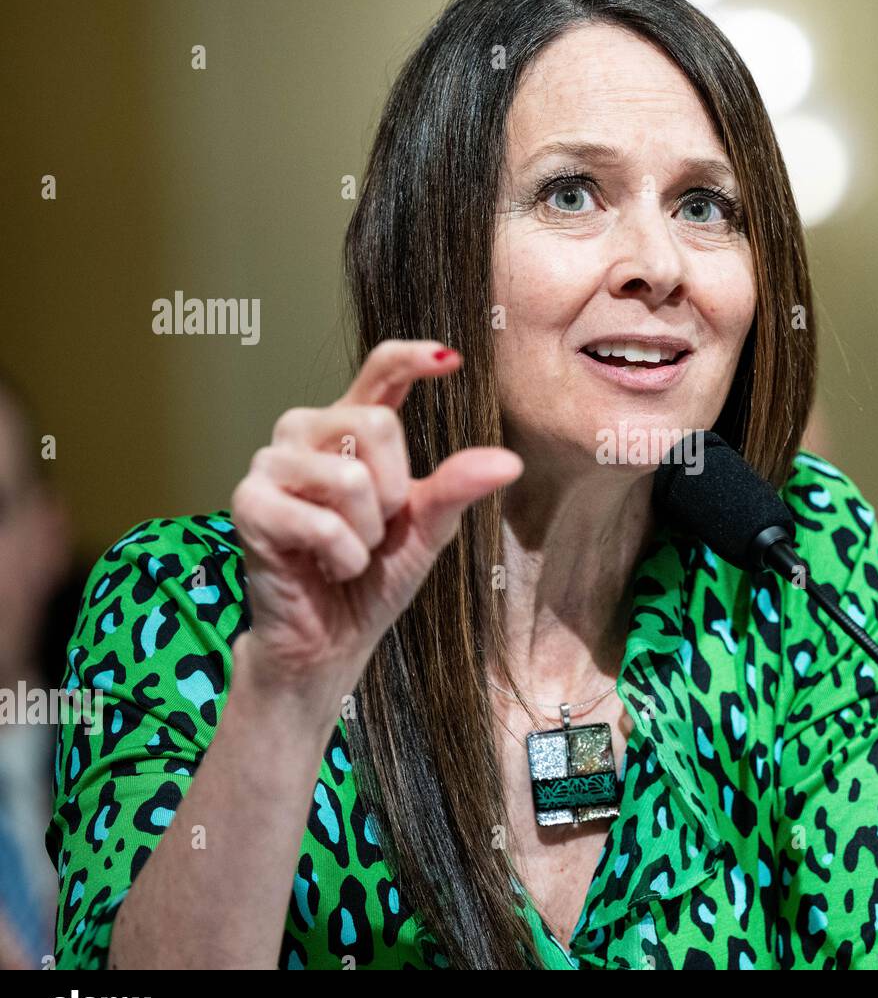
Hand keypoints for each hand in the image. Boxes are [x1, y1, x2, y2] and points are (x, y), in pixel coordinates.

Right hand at [229, 339, 521, 728]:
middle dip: (393, 495)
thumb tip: (508, 462)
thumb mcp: (426, 529)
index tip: (453, 360)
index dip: (412, 358)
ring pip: (350, 479)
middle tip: (373, 531)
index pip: (379, 372)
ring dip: (365, 534)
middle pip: (375, 427)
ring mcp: (270, 464)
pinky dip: (341, 558)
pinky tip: (324, 568)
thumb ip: (457, 488)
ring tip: (346, 551)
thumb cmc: (373, 578)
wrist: (329, 639)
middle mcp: (305, 432)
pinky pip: (321, 522)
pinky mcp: (248, 504)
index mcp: (350, 429)